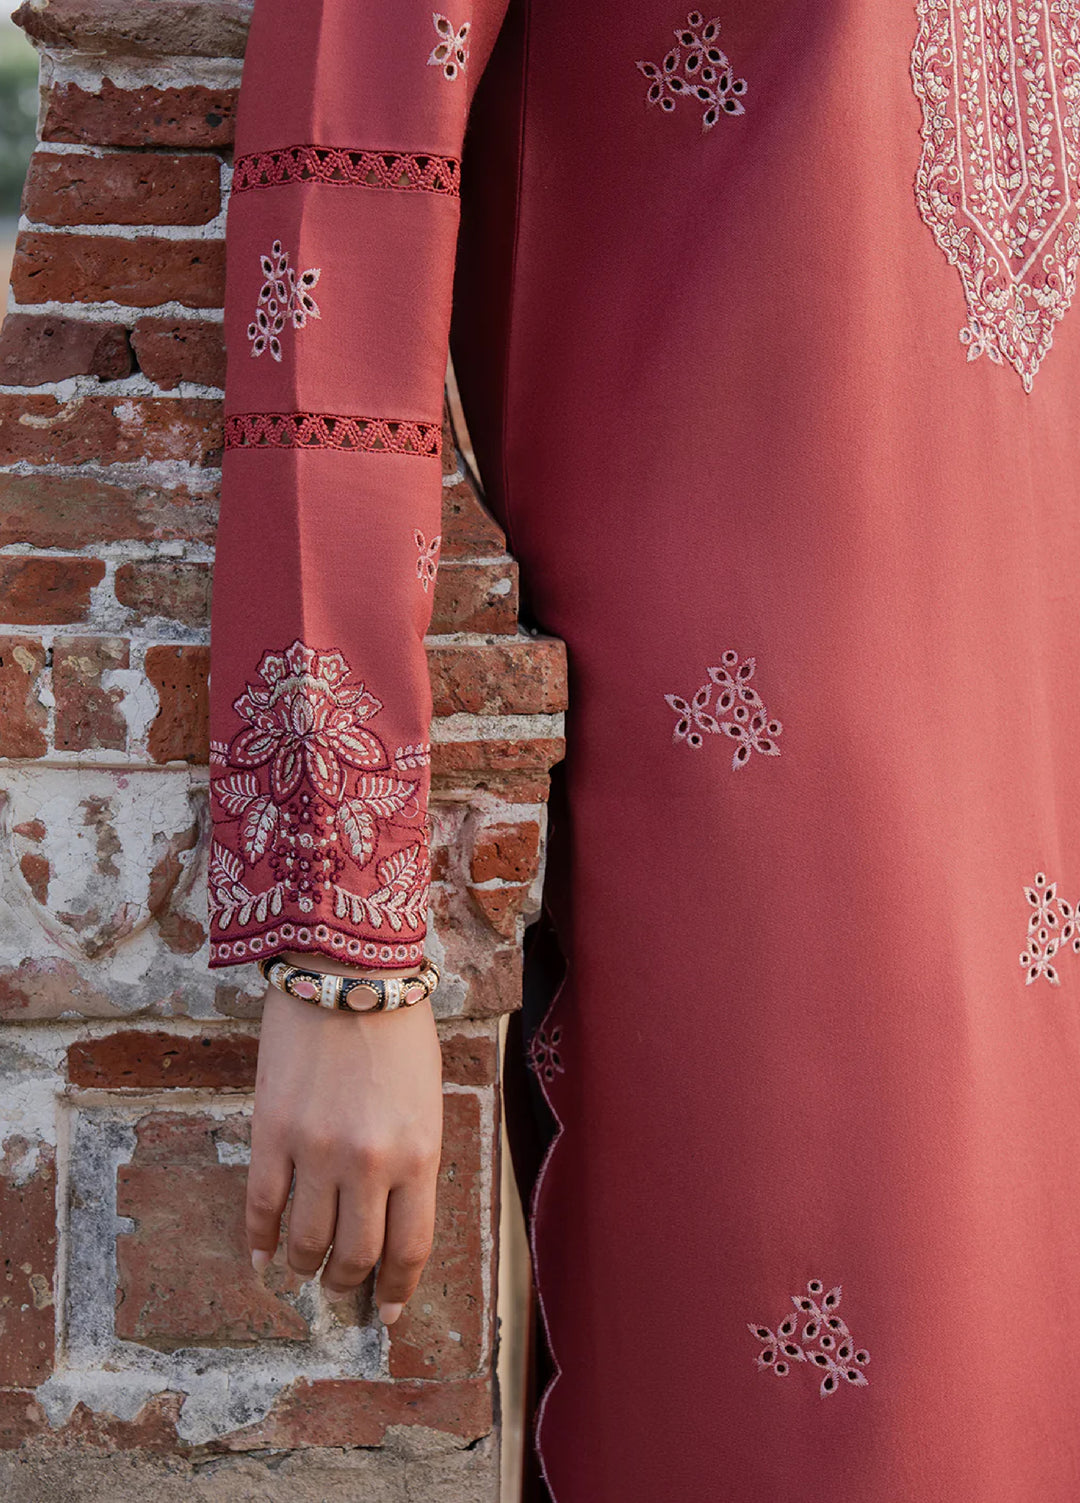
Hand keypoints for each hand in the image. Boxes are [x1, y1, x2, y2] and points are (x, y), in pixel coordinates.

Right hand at [246, 957, 442, 1324]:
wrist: (345, 971)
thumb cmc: (397, 1030)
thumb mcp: (426, 1099)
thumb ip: (412, 1158)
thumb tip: (393, 1217)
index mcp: (418, 1153)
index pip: (409, 1248)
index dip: (396, 1288)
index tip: (386, 1310)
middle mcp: (369, 1162)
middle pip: (355, 1255)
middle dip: (348, 1281)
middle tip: (341, 1288)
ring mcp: (316, 1150)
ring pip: (305, 1240)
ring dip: (304, 1265)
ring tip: (304, 1268)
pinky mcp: (272, 1133)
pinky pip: (261, 1206)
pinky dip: (259, 1241)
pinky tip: (261, 1256)